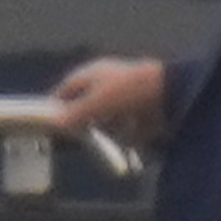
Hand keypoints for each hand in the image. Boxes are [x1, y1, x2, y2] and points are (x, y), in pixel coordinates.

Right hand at [53, 57, 173, 140]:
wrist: (171, 92)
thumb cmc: (129, 90)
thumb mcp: (95, 103)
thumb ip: (74, 115)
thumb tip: (54, 124)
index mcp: (94, 73)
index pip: (67, 89)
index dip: (57, 106)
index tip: (49, 124)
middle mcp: (109, 83)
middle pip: (87, 106)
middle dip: (82, 123)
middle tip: (73, 139)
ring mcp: (127, 98)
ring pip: (107, 120)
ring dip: (105, 132)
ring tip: (101, 144)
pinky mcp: (144, 114)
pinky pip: (128, 130)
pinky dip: (125, 138)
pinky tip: (123, 147)